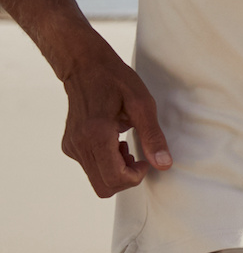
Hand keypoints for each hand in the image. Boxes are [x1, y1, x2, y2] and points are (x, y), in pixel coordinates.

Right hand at [57, 38, 168, 195]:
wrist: (85, 66)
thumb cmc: (115, 80)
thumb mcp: (143, 104)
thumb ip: (153, 136)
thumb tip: (164, 165)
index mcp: (95, 135)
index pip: (114, 179)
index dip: (135, 177)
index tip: (145, 160)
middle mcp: (78, 144)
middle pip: (104, 187)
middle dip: (126, 178)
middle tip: (136, 154)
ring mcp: (71, 147)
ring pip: (97, 180)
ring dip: (117, 170)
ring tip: (125, 143)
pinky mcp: (70, 146)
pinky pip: (90, 168)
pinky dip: (106, 163)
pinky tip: (114, 141)